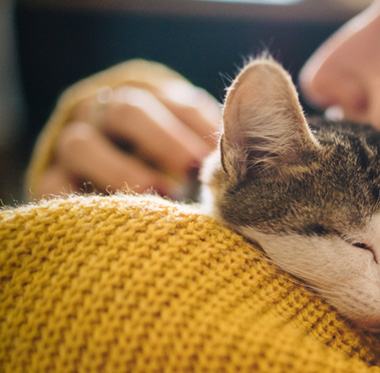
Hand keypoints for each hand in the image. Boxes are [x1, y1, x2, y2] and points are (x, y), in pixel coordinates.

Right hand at [36, 81, 220, 199]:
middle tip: (193, 171)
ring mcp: (69, 145)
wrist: (95, 200)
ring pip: (81, 143)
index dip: (195, 125)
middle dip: (163, 140)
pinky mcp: (48, 180)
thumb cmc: (161, 171)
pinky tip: (122, 213)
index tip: (217, 152)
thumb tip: (237, 162)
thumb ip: (203, 149)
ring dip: (122, 169)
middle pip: (126, 111)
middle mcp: (100, 112)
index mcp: (142, 98)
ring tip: (159, 194)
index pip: (171, 102)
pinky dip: (88, 197)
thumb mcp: (185, 149)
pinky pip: (55, 185)